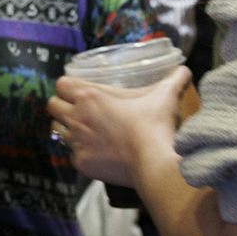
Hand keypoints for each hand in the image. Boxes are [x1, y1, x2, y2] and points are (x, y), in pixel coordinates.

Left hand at [47, 68, 190, 187]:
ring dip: (67, 129)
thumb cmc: (154, 125)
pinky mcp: (81, 164)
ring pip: (57, 131)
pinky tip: (96, 152)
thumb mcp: (165, 96)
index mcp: (89, 97)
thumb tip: (184, 70)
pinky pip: (72, 155)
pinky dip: (81, 152)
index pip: (61, 84)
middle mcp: (77, 118)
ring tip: (85, 130)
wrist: (152, 163)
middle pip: (52, 106)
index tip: (78, 89)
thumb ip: (174, 80)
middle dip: (62, 106)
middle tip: (79, 109)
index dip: (68, 86)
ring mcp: (76, 143)